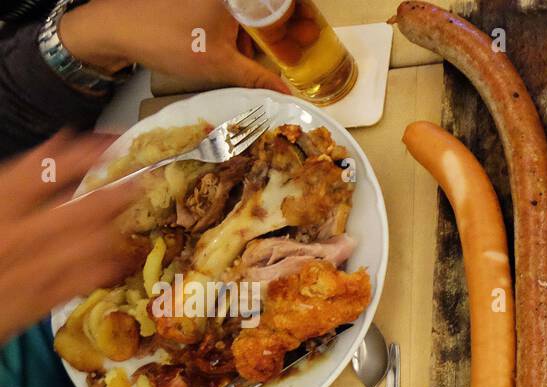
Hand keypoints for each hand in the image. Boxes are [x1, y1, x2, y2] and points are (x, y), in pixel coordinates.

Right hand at [0, 132, 140, 344]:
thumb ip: (23, 175)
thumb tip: (63, 139)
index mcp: (0, 203)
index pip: (48, 171)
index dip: (87, 155)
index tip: (116, 143)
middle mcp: (18, 234)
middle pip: (82, 208)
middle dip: (119, 193)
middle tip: (142, 182)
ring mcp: (33, 268)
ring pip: (92, 245)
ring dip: (116, 228)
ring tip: (130, 217)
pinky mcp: (43, 299)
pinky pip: (87, 280)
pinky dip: (109, 266)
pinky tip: (120, 256)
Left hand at [59, 0, 290, 93]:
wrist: (116, 28)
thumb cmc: (170, 41)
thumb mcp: (220, 65)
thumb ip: (257, 78)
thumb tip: (286, 93)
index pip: (278, 8)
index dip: (296, 25)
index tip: (306, 43)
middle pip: (259, 11)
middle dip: (268, 37)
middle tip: (274, 63)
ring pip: (239, 14)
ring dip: (246, 37)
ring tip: (246, 63)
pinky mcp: (189, 1)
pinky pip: (220, 14)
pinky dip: (227, 30)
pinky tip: (221, 50)